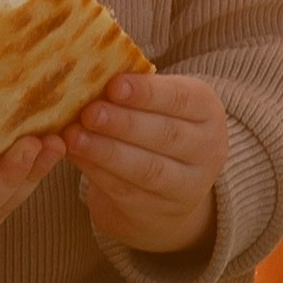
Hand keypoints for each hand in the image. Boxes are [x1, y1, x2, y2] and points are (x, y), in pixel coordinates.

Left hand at [63, 72, 227, 259]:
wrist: (172, 188)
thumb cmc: (157, 127)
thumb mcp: (161, 105)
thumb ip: (135, 90)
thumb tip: (91, 72)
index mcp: (208, 111)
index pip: (181, 99)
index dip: (148, 93)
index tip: (114, 85)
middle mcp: (207, 149)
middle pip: (166, 135)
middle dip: (124, 123)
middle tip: (89, 112)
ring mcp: (187, 186)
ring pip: (146, 169)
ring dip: (106, 152)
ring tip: (74, 137)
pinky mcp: (160, 211)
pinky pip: (126, 191)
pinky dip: (97, 172)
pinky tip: (75, 157)